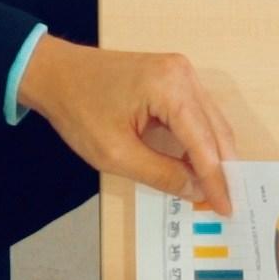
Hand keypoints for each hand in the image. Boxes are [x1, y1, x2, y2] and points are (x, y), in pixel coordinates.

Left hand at [14, 37, 235, 212]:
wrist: (53, 72)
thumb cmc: (77, 109)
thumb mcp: (115, 152)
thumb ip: (161, 174)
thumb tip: (196, 190)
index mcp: (170, 88)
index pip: (204, 142)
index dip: (216, 179)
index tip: (225, 207)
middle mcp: (183, 74)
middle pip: (216, 129)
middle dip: (223, 168)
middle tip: (225, 201)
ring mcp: (181, 72)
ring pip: (212, 122)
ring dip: (215, 155)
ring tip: (215, 187)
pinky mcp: (175, 76)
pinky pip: (199, 113)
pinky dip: (202, 139)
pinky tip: (199, 162)